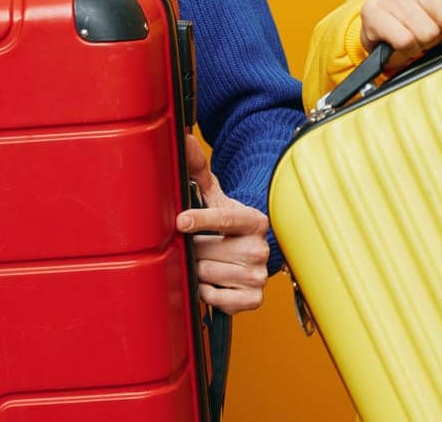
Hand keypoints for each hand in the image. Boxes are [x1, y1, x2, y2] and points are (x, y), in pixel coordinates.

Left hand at [176, 133, 269, 313]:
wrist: (250, 253)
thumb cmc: (228, 224)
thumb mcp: (217, 198)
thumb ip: (199, 172)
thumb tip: (183, 141)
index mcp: (254, 220)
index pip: (224, 219)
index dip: (200, 220)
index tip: (181, 221)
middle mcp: (261, 247)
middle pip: (209, 251)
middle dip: (194, 249)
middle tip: (195, 245)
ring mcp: (259, 275)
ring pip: (209, 275)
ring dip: (198, 270)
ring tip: (206, 261)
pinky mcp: (255, 299)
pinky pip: (217, 299)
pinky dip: (208, 292)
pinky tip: (213, 281)